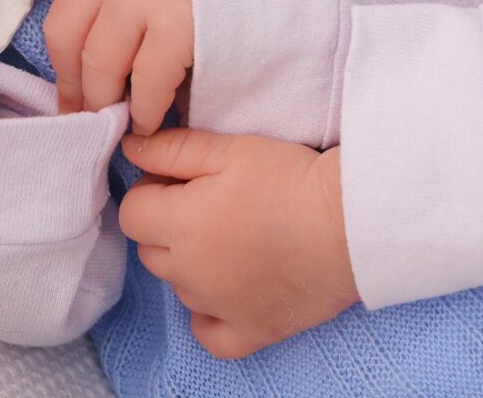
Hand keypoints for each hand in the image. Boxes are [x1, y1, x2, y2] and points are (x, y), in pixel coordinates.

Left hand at [44, 0, 191, 133]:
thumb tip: (90, 65)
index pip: (60, 24)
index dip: (63, 72)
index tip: (69, 100)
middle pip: (82, 52)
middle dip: (87, 95)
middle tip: (95, 120)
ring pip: (108, 70)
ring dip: (113, 105)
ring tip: (124, 122)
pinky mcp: (182, 25)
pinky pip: (150, 83)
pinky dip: (146, 110)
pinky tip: (151, 120)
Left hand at [119, 128, 358, 357]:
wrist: (351, 222)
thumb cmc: (291, 179)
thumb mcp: (231, 150)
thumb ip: (173, 149)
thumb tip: (130, 147)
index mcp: (182, 224)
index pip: (132, 213)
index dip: (152, 192)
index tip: (183, 182)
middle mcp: (191, 273)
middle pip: (151, 252)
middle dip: (168, 228)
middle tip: (212, 206)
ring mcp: (220, 307)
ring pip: (180, 288)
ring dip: (192, 266)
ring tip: (235, 238)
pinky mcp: (252, 330)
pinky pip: (210, 336)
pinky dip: (210, 317)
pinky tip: (227, 291)